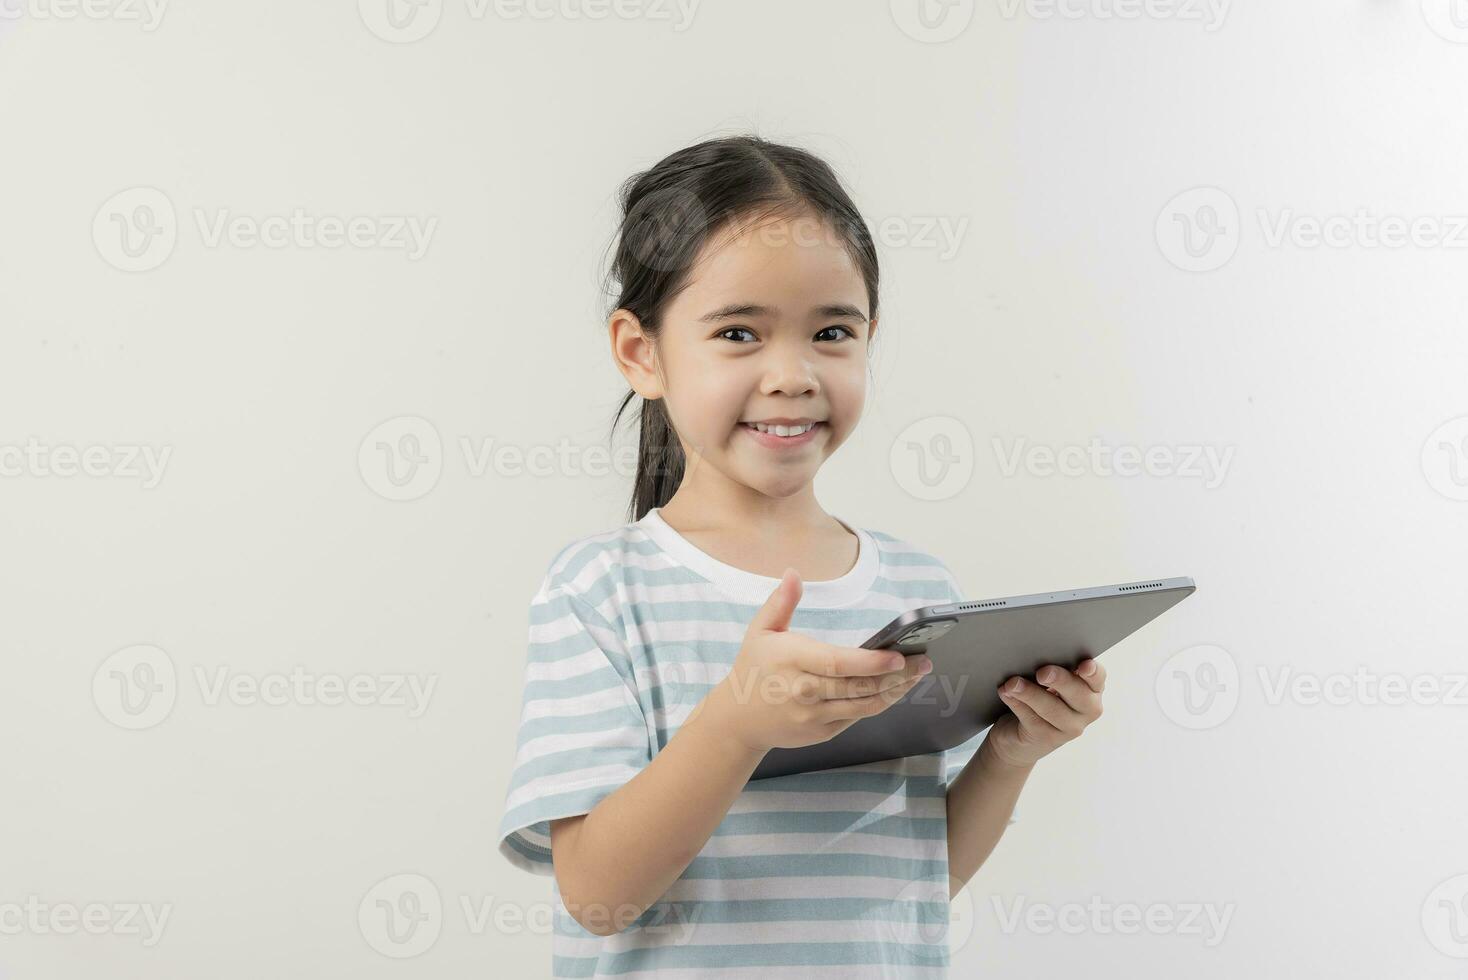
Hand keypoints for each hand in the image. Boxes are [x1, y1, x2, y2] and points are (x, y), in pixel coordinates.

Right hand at [696, 568, 932, 752]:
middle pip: (859, 686)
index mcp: (792, 661)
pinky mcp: (821, 732)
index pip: (839, 664)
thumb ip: (781, 602)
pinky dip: (878, 703)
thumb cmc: (753, 668)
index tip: (899, 655)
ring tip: (915, 675)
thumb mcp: (761, 630)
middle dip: (897, 676)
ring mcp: (813, 716)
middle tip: (922, 662)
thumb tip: (794, 573)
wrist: (738, 719)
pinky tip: (893, 689)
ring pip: (864, 706)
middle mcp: (804, 692)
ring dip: (895, 691)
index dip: (872, 662)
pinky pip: (856, 718)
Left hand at [982, 658, 1106, 768]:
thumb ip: (1053, 670)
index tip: (1084, 665)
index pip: (1098, 678)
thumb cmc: (1039, 699)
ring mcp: (1069, 728)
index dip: (1093, 672)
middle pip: (1078, 694)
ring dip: (1030, 694)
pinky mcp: (1047, 738)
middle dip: (1060, 681)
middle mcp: (1086, 711)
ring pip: (1052, 709)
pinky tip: (1006, 693)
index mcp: (1091, 690)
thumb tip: (1037, 656)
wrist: (1019, 737)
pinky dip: (1017, 704)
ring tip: (1012, 683)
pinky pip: (1032, 719)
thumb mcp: (1051, 683)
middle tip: (1042, 672)